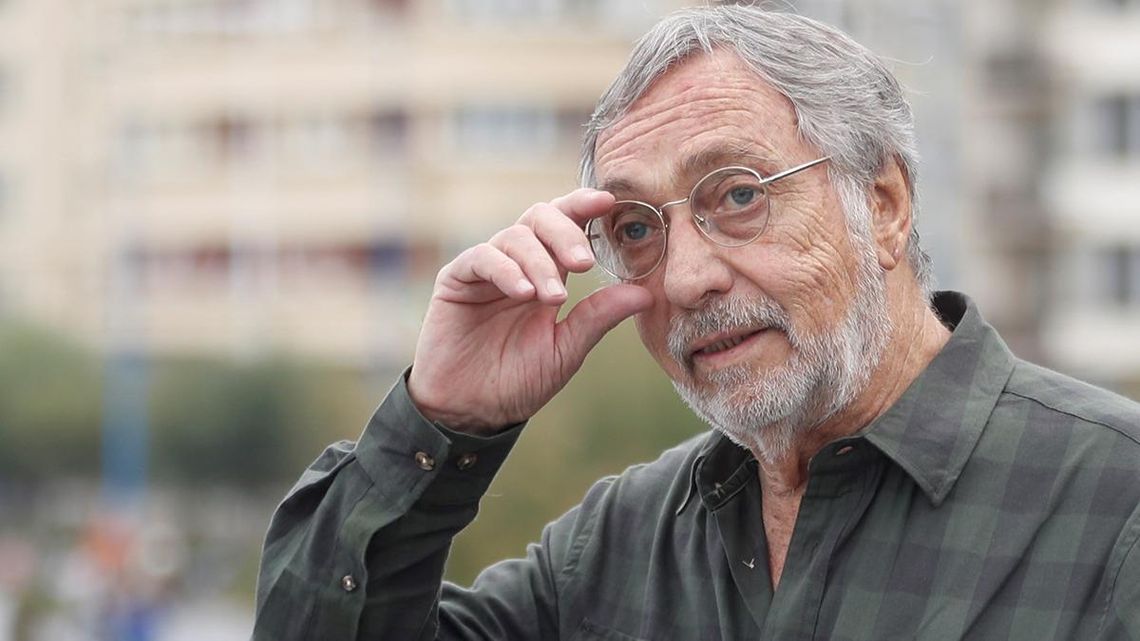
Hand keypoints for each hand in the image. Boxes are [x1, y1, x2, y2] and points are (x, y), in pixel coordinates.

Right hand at [407, 189, 652, 434]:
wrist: (473, 410)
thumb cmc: (519, 379)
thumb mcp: (567, 349)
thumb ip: (599, 317)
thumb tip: (646, 294)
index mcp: (547, 272)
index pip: (566, 224)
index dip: (584, 206)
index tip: (608, 202)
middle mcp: (517, 263)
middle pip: (540, 216)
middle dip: (566, 233)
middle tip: (583, 264)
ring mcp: (486, 269)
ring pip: (515, 237)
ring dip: (540, 263)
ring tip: (552, 299)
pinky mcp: (456, 279)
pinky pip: (482, 257)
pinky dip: (506, 270)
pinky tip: (524, 293)